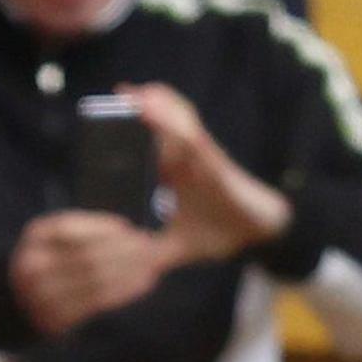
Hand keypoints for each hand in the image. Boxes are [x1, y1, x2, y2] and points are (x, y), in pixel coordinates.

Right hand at [10, 209, 168, 335]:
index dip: (106, 229)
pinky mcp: (57, 319)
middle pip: (89, 255)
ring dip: (131, 271)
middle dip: (126, 251)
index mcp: (36, 236)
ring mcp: (41, 296)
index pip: (74, 229)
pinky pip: (99, 302)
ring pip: (97, 279)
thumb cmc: (54, 261)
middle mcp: (32, 266)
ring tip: (154, 264)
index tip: (132, 229)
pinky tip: (143, 283)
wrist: (22, 302)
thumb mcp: (60, 235)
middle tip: (152, 248)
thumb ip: (90, 227)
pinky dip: (125, 291)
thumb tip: (129, 227)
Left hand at [120, 82, 291, 265]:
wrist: (262, 233)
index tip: (99, 118)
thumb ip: (150, 253)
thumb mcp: (175, 245)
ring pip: (178, 127)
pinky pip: (194, 140)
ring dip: (159, 109)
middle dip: (140, 111)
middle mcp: (186, 162)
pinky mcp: (215, 163)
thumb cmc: (221, 231)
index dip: (129, 131)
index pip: (150, 147)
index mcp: (174, 176)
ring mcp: (201, 159)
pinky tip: (163, 116)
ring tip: (135, 93)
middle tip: (116, 94)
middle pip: (162, 129)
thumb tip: (124, 268)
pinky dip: (178, 127)